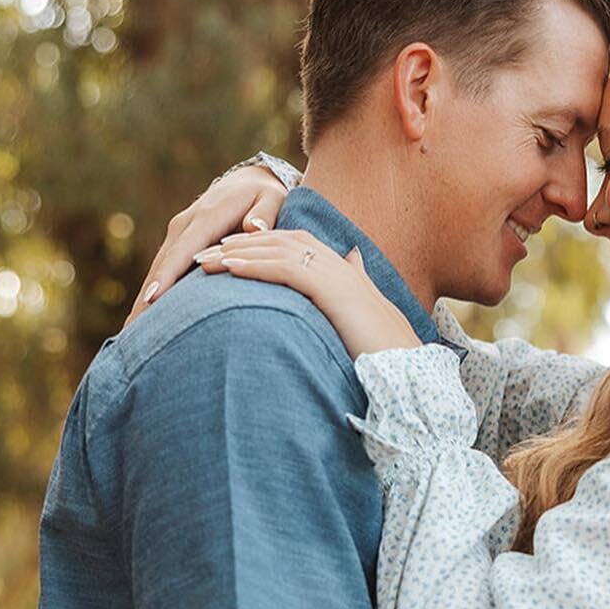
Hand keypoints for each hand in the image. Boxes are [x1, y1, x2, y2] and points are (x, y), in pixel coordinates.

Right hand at [124, 164, 290, 325]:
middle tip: (132, 332)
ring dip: (142, 301)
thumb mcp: (272, 199)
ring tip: (130, 335)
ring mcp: (177, 235)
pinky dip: (151, 295)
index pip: (183, 250)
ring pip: (157, 271)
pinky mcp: (177, 245)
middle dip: (146, 298)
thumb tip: (254, 228)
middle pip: (161, 266)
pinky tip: (143, 321)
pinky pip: (162, 271)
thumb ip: (264, 214)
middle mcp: (184, 226)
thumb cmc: (264, 196)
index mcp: (206, 217)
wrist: (246, 184)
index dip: (167, 274)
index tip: (153, 298)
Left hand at [193, 230, 421, 358]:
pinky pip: (286, 269)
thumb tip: (352, 258)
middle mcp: (338, 264)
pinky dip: (255, 265)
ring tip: (204, 261)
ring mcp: (336, 273)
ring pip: (277, 251)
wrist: (407, 366)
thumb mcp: (361, 312)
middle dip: (239, 245)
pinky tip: (229, 268)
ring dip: (237, 253)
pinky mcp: (332, 289)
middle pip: (279, 241)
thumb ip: (352, 283)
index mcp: (342, 269)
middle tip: (202, 254)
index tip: (226, 252)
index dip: (258, 244)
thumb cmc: (383, 348)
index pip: (292, 244)